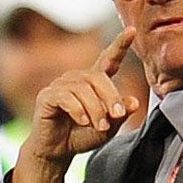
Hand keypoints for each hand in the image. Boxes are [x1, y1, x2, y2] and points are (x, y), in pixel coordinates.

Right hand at [11, 28, 140, 182]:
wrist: (58, 151)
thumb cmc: (82, 136)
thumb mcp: (108, 128)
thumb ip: (120, 115)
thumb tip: (134, 102)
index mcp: (94, 82)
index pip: (108, 60)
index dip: (119, 45)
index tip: (131, 31)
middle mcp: (77, 79)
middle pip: (98, 77)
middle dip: (110, 97)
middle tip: (117, 116)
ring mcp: (61, 85)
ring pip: (83, 89)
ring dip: (95, 109)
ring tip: (99, 126)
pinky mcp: (48, 96)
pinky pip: (65, 97)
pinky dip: (77, 110)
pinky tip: (83, 121)